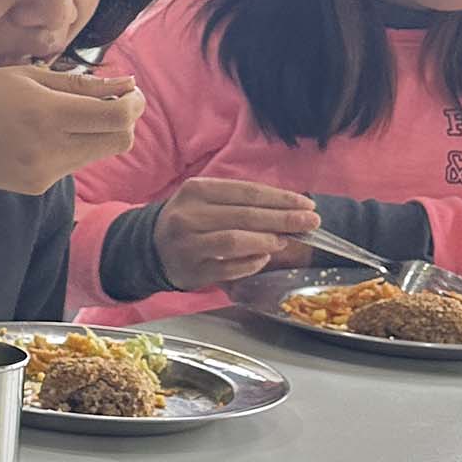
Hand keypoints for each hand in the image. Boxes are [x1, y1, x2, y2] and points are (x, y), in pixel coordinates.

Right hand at [0, 67, 144, 194]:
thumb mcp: (25, 75)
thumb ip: (80, 83)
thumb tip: (126, 85)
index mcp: (48, 114)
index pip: (119, 118)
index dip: (134, 103)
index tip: (128, 91)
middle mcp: (51, 149)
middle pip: (120, 141)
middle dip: (124, 120)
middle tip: (109, 102)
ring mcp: (45, 173)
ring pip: (97, 153)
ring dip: (96, 133)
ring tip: (67, 115)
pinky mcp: (37, 186)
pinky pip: (71, 164)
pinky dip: (70, 146)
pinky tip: (41, 134)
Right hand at [150, 177, 321, 288]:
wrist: (150, 248)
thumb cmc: (190, 220)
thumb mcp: (207, 200)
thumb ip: (242, 202)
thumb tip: (289, 208)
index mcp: (196, 191)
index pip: (247, 192)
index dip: (280, 199)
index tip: (306, 204)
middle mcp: (188, 216)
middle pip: (245, 216)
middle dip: (283, 219)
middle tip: (311, 222)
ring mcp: (188, 245)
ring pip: (235, 241)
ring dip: (266, 241)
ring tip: (286, 241)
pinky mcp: (191, 271)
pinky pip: (229, 268)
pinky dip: (251, 263)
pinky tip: (263, 259)